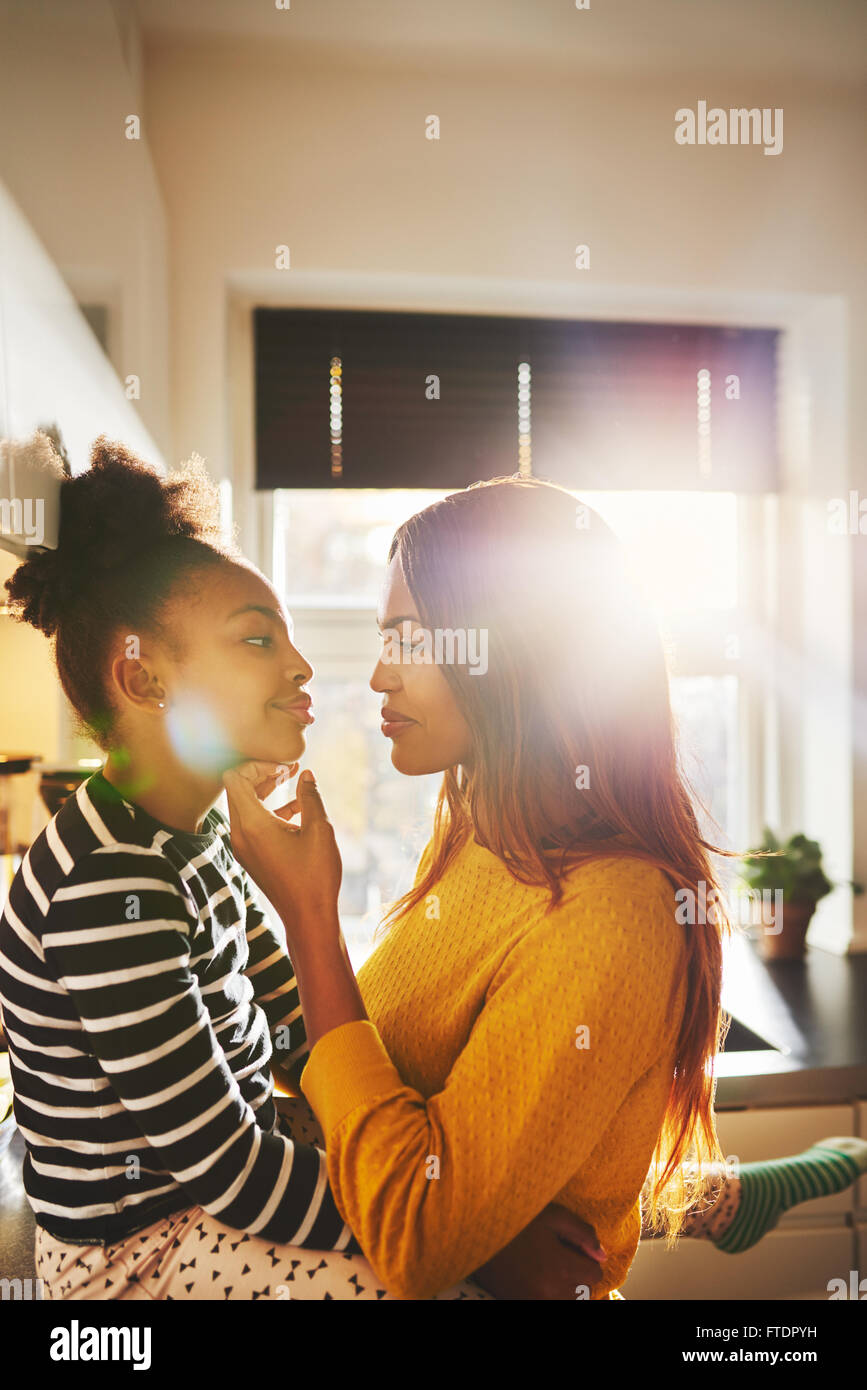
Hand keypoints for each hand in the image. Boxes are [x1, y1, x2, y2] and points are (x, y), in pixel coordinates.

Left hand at [222, 761, 341, 933]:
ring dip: (267, 790)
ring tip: (294, 779)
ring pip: (245, 805)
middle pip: (237, 788)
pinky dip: (270, 809)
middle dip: (262, 774)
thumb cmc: (315, 875)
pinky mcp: (251, 855)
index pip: (235, 777)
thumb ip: (311, 797)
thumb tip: (306, 774)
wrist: (308, 917)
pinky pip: (252, 822)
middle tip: (289, 769)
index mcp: (252, 825)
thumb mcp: (319, 830)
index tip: (285, 768)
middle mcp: (240, 834)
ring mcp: (243, 846)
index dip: (257, 765)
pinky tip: (298, 808)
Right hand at [471, 1203, 607, 1300]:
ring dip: (565, 1289)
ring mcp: (534, 1301)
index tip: (573, 1249)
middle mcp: (550, 1291)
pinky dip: (549, 1294)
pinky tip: (538, 1279)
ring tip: (550, 1270)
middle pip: (583, 1293)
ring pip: (567, 1301)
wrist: (477, 1230)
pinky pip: (547, 1303)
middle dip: (578, 1277)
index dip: (587, 1259)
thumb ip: (582, 1233)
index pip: (595, 1274)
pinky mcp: (519, 1303)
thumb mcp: (553, 1216)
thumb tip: (601, 1255)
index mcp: (561, 1267)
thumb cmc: (518, 1219)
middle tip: (561, 1258)